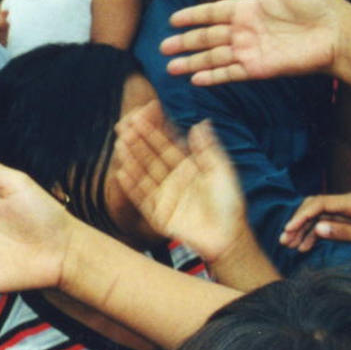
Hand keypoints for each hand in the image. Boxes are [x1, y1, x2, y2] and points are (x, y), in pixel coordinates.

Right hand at [111, 102, 249, 264]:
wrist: (227, 237)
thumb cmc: (229, 204)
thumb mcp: (222, 171)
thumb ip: (208, 149)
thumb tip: (200, 122)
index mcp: (190, 167)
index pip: (170, 143)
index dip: (158, 129)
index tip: (147, 112)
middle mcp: (174, 180)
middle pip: (153, 156)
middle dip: (140, 140)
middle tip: (127, 123)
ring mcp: (165, 196)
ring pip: (144, 173)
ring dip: (132, 159)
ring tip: (120, 143)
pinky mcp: (158, 214)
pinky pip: (142, 197)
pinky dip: (131, 186)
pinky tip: (121, 172)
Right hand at [160, 0, 346, 86]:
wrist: (337, 32)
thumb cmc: (318, 3)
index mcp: (250, 9)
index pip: (214, 13)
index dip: (194, 16)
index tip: (174, 20)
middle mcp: (246, 31)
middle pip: (208, 37)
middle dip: (185, 42)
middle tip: (163, 47)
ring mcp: (251, 51)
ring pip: (214, 57)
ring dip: (193, 63)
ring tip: (171, 68)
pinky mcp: (259, 69)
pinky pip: (231, 73)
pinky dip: (214, 77)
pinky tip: (196, 80)